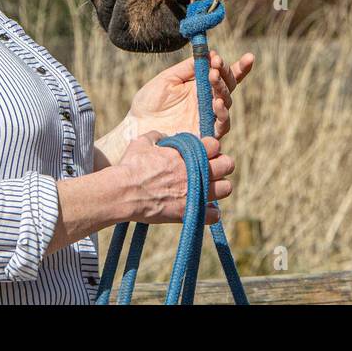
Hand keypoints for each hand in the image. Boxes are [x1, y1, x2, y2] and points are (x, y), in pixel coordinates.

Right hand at [118, 131, 234, 224]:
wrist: (124, 192)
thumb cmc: (131, 166)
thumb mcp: (142, 142)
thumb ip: (157, 135)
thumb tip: (164, 136)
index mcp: (187, 153)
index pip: (215, 145)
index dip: (209, 148)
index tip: (202, 153)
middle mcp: (196, 172)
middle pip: (227, 165)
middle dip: (221, 165)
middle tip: (210, 170)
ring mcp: (195, 193)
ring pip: (226, 189)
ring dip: (219, 188)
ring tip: (207, 189)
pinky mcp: (189, 212)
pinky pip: (214, 215)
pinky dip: (210, 213)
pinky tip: (201, 209)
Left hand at [128, 50, 253, 140]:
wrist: (137, 127)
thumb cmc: (149, 103)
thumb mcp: (167, 79)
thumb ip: (187, 68)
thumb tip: (207, 55)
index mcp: (200, 86)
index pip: (224, 75)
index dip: (239, 67)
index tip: (249, 57)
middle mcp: (207, 101)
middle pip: (228, 86)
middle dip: (225, 73)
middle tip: (216, 63)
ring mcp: (207, 117)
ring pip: (226, 102)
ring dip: (222, 88)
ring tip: (213, 78)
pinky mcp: (205, 134)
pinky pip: (221, 124)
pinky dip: (222, 113)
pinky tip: (216, 102)